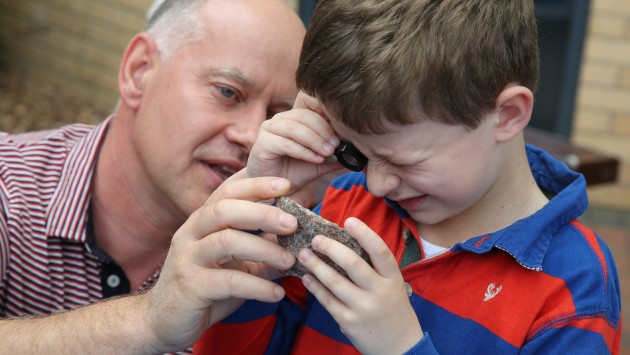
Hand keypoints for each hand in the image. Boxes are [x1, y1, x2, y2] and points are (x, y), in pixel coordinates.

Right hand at [144, 171, 298, 351]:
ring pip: (226, 241)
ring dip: (264, 249)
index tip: (285, 184)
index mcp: (202, 221)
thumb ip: (262, 250)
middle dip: (262, 212)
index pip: (227, 191)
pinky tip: (277, 293)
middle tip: (292, 223)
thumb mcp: (236, 265)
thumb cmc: (205, 287)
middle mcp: (191, 233)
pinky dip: (257, 286)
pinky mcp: (190, 286)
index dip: (255, 185)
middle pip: (225, 209)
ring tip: (289, 260)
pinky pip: (228, 281)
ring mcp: (187, 258)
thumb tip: (298, 240)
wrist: (164, 322)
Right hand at [247, 91, 342, 190]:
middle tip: (337, 145)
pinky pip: (285, 143)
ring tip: (328, 152)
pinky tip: (316, 159)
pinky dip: (303, 151)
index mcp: (294, 117)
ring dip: (314, 140)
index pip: (312, 105)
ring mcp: (269, 129)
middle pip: (305, 115)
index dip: (327, 114)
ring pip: (295, 128)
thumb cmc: (295, 172)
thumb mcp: (321, 161)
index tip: (343, 130)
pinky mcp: (261, 143)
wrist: (275, 189)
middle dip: (324, 130)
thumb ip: (335, 153)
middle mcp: (280, 119)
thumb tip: (357, 149)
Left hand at [297, 217, 422, 354]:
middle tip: (316, 239)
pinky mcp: (349, 322)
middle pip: (353, 264)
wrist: (399, 348)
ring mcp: (363, 308)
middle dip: (331, 248)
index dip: (364, 234)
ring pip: (335, 281)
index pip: (380, 251)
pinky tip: (307, 277)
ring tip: (303, 254)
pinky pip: (327, 300)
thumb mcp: (393, 286)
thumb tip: (344, 242)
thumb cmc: (392, 310)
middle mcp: (379, 292)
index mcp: (393, 278)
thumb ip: (375, 268)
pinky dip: (315, 287)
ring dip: (316, 265)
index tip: (348, 220)